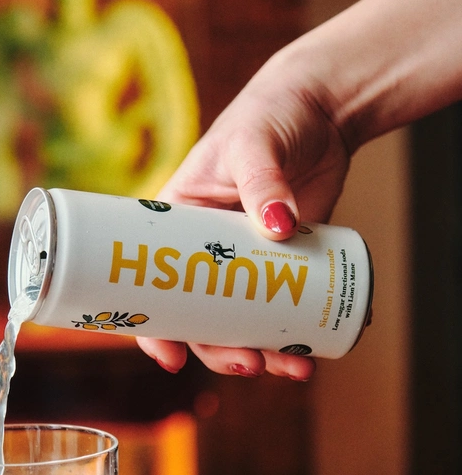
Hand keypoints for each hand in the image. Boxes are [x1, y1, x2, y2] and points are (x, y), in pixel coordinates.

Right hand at [137, 46, 351, 379]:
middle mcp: (207, 253)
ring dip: (267, 352)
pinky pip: (287, 308)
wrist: (323, 108)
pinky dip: (301, 333)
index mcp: (178, 226)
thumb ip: (263, 179)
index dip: (155, 330)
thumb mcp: (253, 144)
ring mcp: (249, 263)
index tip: (172, 359)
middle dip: (223, 351)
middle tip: (252, 364)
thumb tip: (280, 228)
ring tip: (295, 367)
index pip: (151, 287)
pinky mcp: (288, 263)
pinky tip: (318, 349)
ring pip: (247, 323)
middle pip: (203, 320)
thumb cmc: (269, 114)